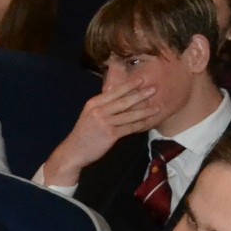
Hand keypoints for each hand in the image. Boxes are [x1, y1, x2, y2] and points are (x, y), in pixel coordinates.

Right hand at [44, 81, 160, 182]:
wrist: (74, 151)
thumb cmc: (83, 133)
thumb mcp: (89, 114)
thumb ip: (103, 106)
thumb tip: (119, 96)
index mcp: (93, 103)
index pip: (114, 92)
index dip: (129, 85)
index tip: (141, 79)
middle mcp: (99, 111)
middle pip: (124, 101)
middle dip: (140, 95)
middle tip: (154, 89)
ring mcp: (104, 123)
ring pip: (129, 115)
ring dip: (145, 111)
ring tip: (157, 107)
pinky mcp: (110, 135)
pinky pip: (129, 128)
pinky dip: (140, 125)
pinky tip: (148, 122)